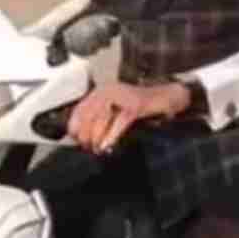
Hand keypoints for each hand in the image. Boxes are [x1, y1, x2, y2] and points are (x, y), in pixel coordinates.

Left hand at [68, 82, 191, 154]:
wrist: (164, 96)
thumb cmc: (138, 106)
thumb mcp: (114, 111)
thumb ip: (99, 119)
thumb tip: (81, 137)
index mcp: (101, 91)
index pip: (80, 108)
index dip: (75, 125)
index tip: (74, 139)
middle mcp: (109, 89)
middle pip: (89, 113)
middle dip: (86, 133)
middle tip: (87, 146)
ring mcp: (123, 96)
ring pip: (102, 117)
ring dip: (97, 136)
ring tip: (97, 148)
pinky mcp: (135, 104)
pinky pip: (119, 122)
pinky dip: (112, 135)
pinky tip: (107, 145)